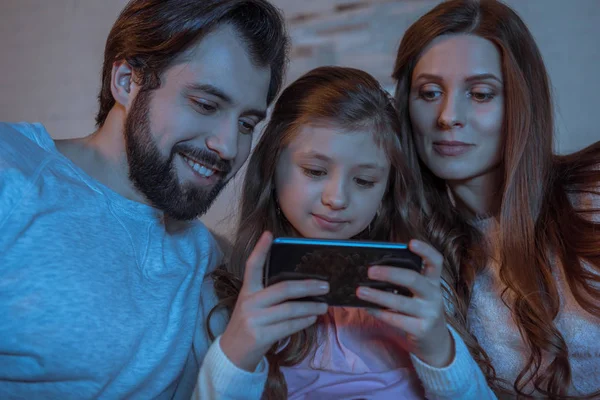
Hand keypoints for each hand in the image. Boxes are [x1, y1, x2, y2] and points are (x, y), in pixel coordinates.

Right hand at [220, 232, 328, 371]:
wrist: (232, 354)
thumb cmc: (250, 325)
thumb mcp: (253, 306)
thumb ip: (270, 295)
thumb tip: (302, 286)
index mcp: (247, 291)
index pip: (252, 267)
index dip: (260, 250)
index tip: (269, 234)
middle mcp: (249, 302)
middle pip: (282, 289)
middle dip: (307, 286)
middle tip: (325, 286)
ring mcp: (254, 319)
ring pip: (289, 309)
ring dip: (310, 307)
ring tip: (324, 306)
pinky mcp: (260, 335)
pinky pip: (288, 326)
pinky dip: (303, 322)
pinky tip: (312, 319)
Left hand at [356, 239, 453, 367]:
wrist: (435, 342)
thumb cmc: (421, 310)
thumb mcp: (420, 294)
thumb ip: (407, 282)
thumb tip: (376, 268)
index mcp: (433, 282)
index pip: (436, 262)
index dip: (425, 250)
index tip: (411, 243)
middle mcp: (434, 296)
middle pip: (413, 279)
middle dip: (391, 273)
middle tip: (370, 271)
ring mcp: (429, 313)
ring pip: (400, 301)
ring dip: (377, 295)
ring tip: (360, 290)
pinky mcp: (420, 329)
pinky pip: (395, 319)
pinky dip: (378, 312)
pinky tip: (366, 307)